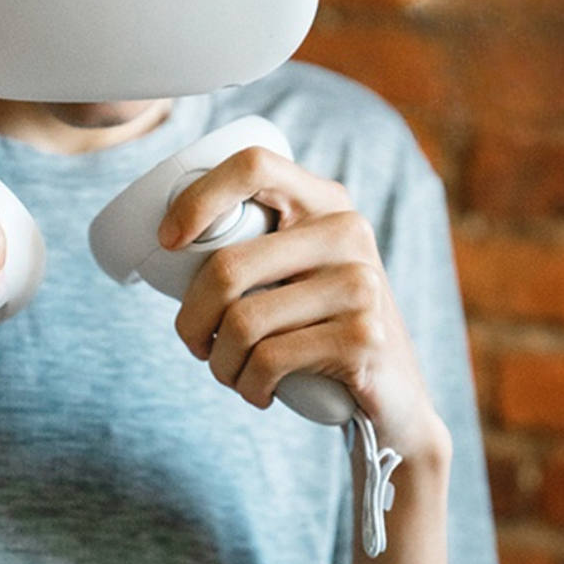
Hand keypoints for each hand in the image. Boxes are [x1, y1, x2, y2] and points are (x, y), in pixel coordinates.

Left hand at [157, 147, 447, 459]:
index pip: (253, 165)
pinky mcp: (363, 336)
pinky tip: (257, 391)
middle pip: (229, 264)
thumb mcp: (298, 269)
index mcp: (324, 200)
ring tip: (229, 371)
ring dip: (219, 362)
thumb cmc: (318, 326)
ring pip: (242, 320)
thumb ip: (257, 245)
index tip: (167, 240)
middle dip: (191, 318)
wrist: (396, 398)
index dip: (198, 197)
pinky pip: (269, 360)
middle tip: (194, 341)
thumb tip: (167, 242)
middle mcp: (347, 230)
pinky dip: (247, 385)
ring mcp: (360, 283)